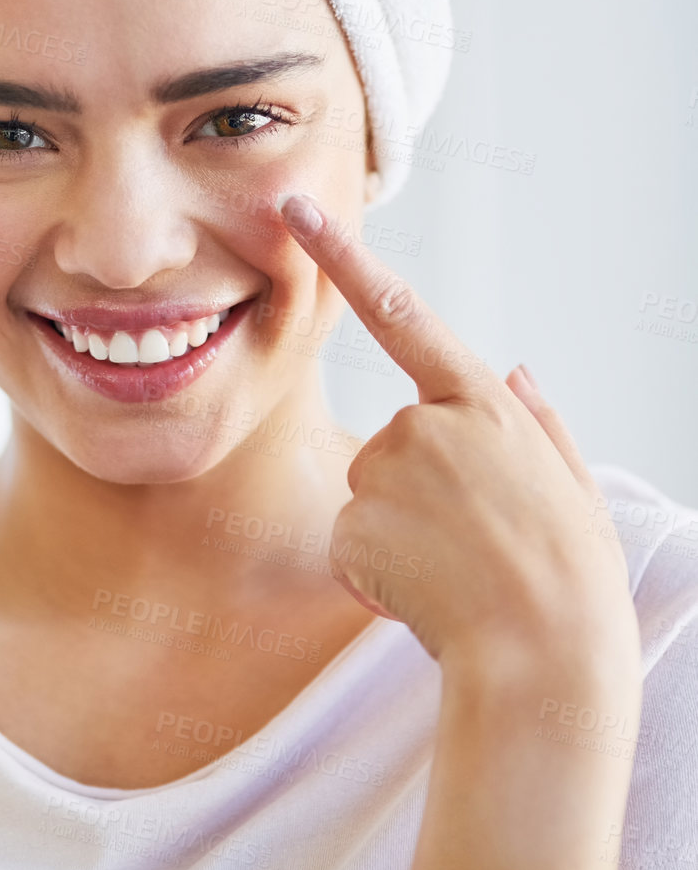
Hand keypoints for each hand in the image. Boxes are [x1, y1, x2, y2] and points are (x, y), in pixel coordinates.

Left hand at [280, 193, 640, 684]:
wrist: (545, 661)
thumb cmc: (571, 578)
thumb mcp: (574, 486)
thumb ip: (538, 421)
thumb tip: (516, 370)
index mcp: (482, 404)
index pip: (401, 312)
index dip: (342, 257)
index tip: (295, 208)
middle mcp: (426, 424)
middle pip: (394, 443)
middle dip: (420, 491)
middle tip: (478, 544)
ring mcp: (387, 473)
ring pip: (372, 497)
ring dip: (403, 534)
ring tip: (461, 574)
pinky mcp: (353, 526)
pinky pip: (352, 543)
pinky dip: (379, 572)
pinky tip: (428, 596)